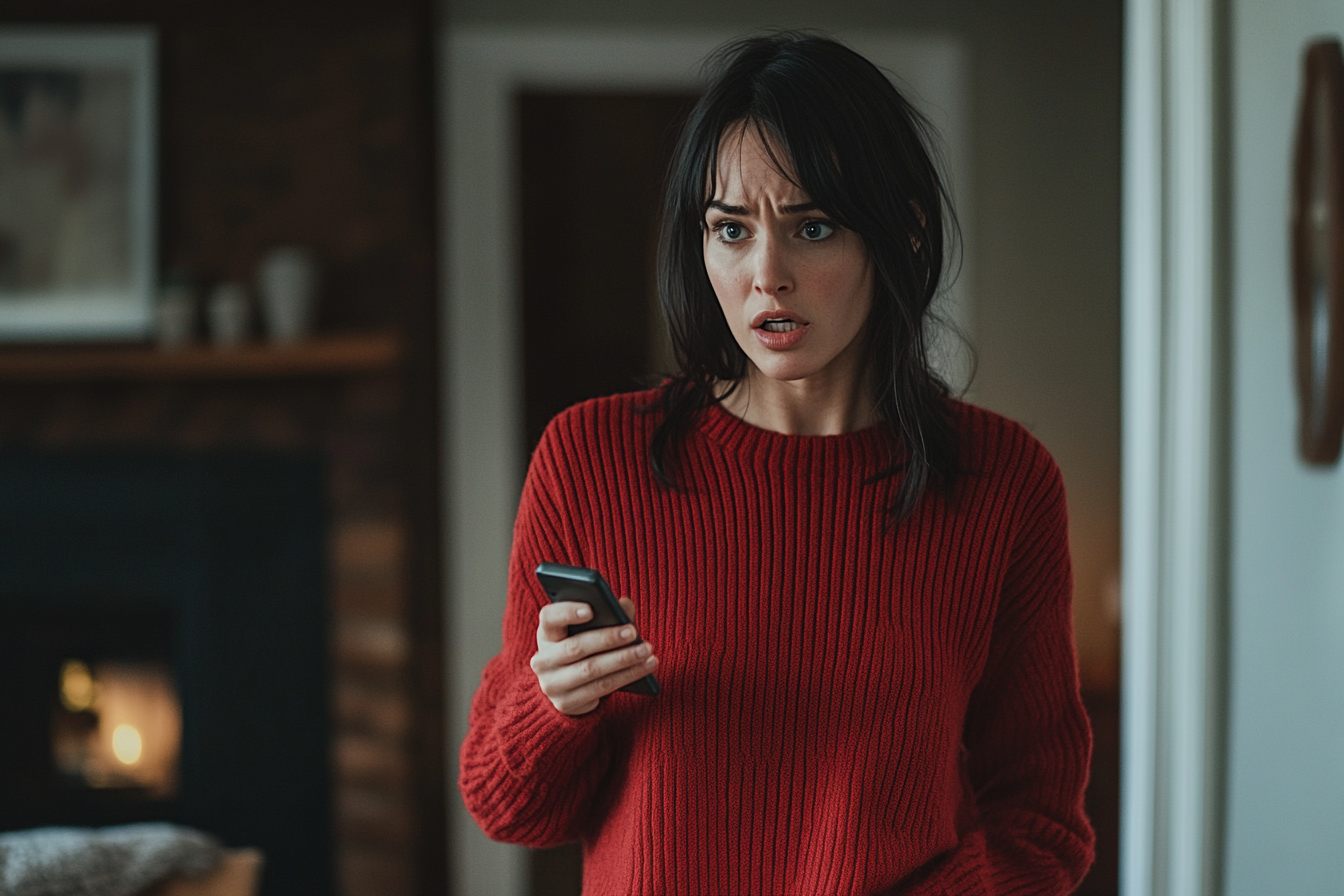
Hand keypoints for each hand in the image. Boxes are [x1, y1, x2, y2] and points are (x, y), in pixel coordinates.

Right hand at [530, 597, 658, 715]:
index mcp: (546, 633)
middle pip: (575, 647)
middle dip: (607, 639)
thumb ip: (607, 613)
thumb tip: (625, 605)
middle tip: (633, 632)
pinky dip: (626, 676)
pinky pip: (600, 689)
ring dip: (623, 660)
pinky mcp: (565, 703)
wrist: (568, 688)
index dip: (567, 612)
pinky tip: (646, 667)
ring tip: (647, 651)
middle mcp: (543, 659)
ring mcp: (551, 684)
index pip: (549, 617)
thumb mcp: (589, 630)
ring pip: (590, 670)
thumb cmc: (584, 649)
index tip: (591, 609)